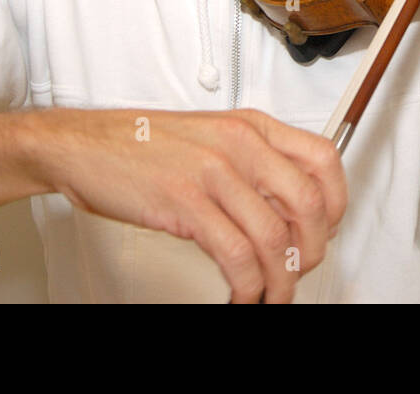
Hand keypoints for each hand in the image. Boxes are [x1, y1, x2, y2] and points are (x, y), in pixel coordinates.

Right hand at [29, 107, 346, 302]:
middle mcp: (240, 143)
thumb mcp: (212, 139)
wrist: (82, 146)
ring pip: (274, 236)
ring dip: (280, 279)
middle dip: (313, 248)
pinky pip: (236, 254)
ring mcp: (214, 171)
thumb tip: (287, 206)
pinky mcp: (185, 202)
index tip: (328, 229)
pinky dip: (248, 285)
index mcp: (252, 125)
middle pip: (309, 202)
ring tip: (271, 295)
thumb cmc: (143, 145)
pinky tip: (243, 294)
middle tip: (300, 269)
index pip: (323, 158)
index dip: (337, 201)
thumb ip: (252, 164)